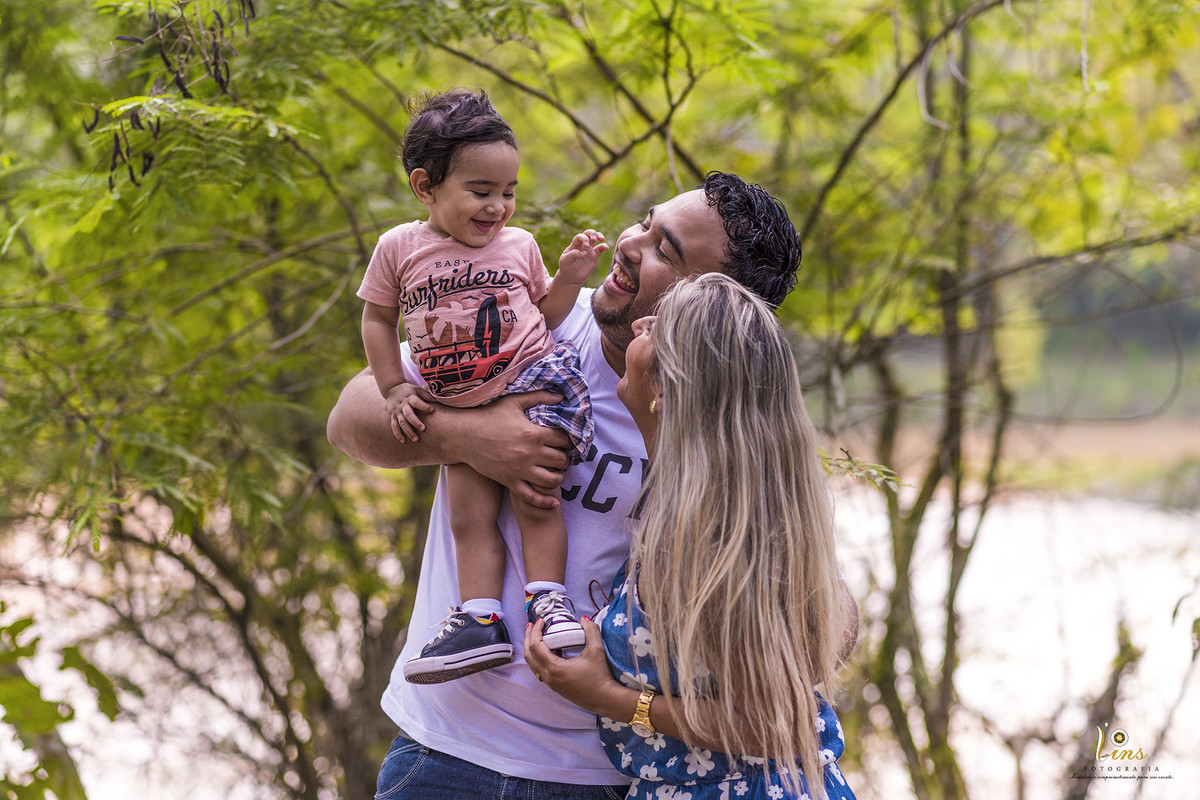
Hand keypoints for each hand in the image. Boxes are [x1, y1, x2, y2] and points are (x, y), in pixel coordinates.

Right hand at [384, 383, 436, 441]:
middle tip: (423, 429)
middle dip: (415, 422)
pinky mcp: (393, 416)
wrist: (391, 389)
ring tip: (416, 439)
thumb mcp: (417, 389)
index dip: (423, 406)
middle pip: (408, 414)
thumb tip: (440, 399)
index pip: (416, 401)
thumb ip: (427, 395)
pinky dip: (398, 434)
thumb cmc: (409, 391)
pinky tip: (403, 441)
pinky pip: (394, 426)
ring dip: (408, 431)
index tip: (432, 410)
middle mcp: (402, 405)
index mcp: (409, 397)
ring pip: (402, 422)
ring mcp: (397, 412)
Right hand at [462, 391, 571, 508]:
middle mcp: (529, 453)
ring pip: (551, 481)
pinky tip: (554, 503)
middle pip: (561, 461)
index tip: (565, 441)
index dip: (568, 441)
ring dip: (558, 477)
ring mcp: (520, 470)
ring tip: (556, 472)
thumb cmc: (489, 416)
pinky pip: (532, 497)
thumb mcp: (514, 402)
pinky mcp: (510, 481)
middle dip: (565, 459)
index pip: (563, 440)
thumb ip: (539, 396)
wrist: (464, 436)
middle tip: (562, 457)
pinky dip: (545, 502)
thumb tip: (560, 396)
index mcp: (533, 433)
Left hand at [524, 617, 618, 713]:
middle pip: (529, 656)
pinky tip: (551, 651)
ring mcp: (551, 683)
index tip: (541, 621)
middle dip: (528, 639)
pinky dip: (540, 658)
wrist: (605, 699)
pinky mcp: (556, 687)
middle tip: (531, 626)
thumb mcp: (597, 650)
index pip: (536, 647)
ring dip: (532, 650)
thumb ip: (591, 631)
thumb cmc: (600, 677)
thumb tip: (584, 619)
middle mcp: (549, 677)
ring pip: (533, 665)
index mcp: (554, 668)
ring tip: (538, 637)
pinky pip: (541, 671)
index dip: (536, 632)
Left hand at [557, 229, 607, 284]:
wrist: (571, 277)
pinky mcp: (594, 256)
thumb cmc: (566, 267)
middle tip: (594, 239)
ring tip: (602, 239)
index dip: (584, 239)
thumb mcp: (565, 261)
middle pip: (588, 233)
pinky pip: (600, 249)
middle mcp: (582, 245)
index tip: (586, 246)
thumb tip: (584, 252)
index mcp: (575, 244)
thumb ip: (573, 255)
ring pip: (595, 238)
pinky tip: (606, 247)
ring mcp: (589, 250)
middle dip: (592, 233)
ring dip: (599, 236)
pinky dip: (604, 246)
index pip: (580, 236)